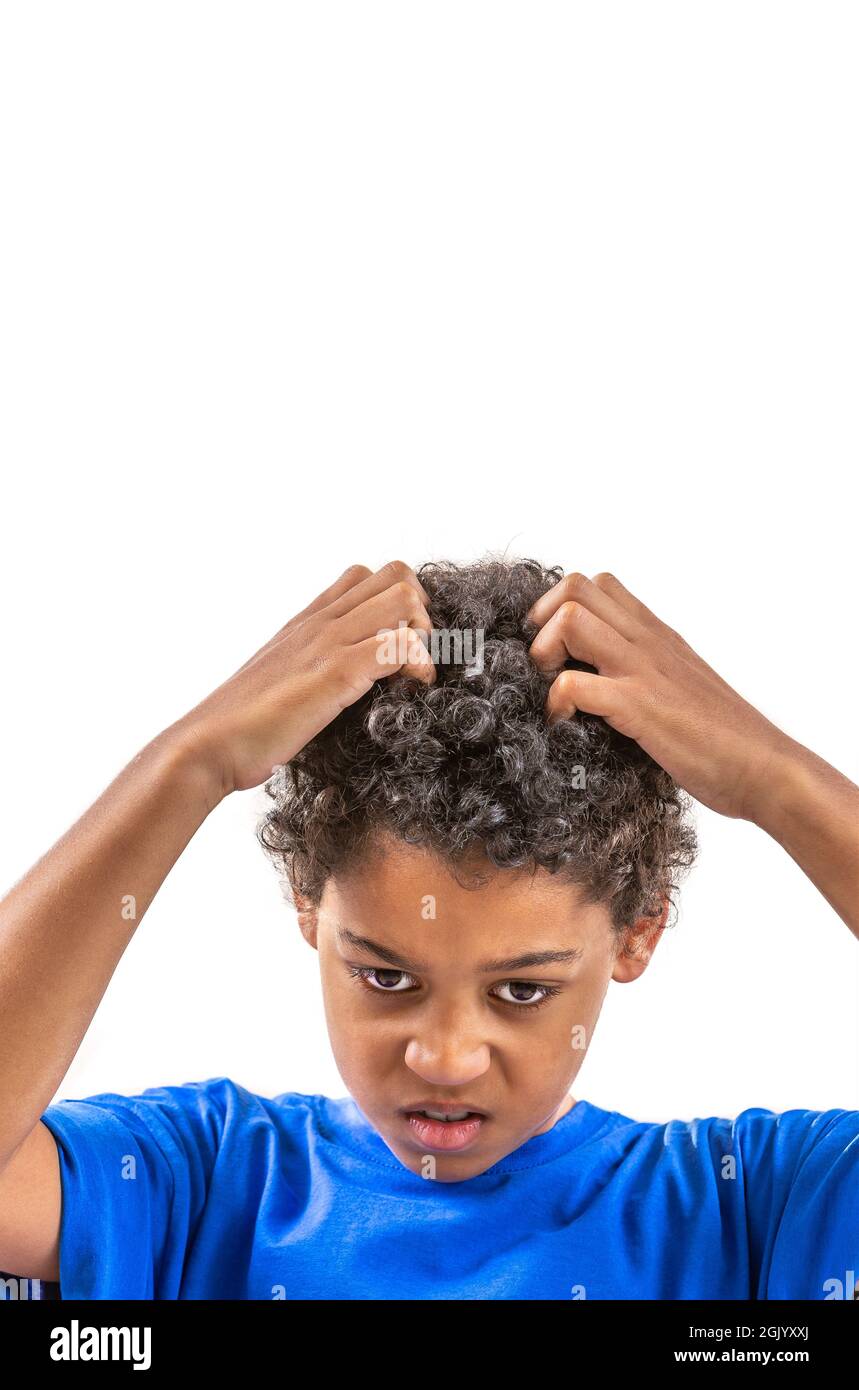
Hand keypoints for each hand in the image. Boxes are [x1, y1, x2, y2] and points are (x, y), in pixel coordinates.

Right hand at [171, 561, 435, 796]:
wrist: (209, 745)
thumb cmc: (241, 727)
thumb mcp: (279, 684)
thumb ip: (306, 672)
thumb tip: (328, 688)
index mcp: (306, 622)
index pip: (364, 576)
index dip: (395, 601)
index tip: (398, 645)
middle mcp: (319, 622)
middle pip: (395, 574)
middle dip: (421, 610)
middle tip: (414, 656)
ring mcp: (328, 642)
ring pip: (404, 600)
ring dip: (424, 634)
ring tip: (413, 673)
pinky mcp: (337, 673)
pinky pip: (399, 645)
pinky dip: (418, 665)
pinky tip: (413, 690)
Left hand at [526, 571, 790, 821]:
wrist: (767, 770)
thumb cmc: (725, 742)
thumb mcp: (681, 689)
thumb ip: (647, 675)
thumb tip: (607, 686)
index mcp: (657, 637)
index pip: (600, 584)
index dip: (561, 608)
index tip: (556, 651)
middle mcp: (648, 642)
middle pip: (577, 585)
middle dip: (542, 621)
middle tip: (546, 667)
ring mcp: (644, 670)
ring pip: (570, 618)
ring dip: (544, 652)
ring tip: (551, 690)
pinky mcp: (640, 706)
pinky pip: (573, 685)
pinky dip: (555, 704)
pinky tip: (564, 726)